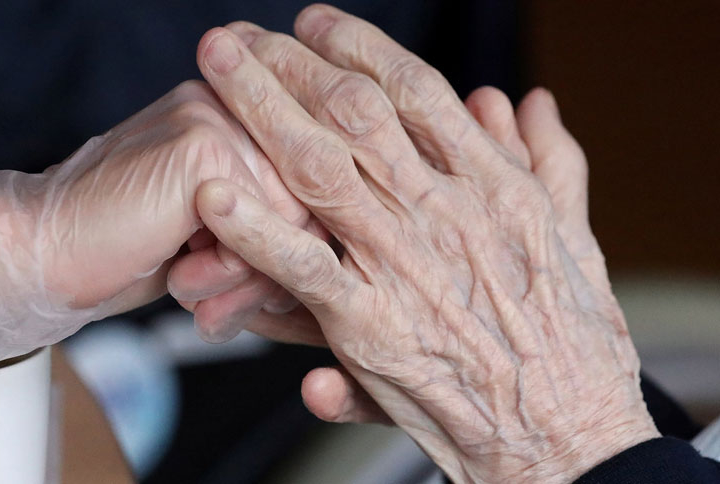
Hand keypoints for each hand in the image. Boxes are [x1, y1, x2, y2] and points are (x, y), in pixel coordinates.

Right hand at [0, 80, 316, 384]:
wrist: (44, 253)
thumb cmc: (127, 248)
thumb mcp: (213, 232)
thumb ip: (269, 221)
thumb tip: (331, 247)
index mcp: (236, 118)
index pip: (312, 185)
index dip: (292, 247)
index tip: (255, 284)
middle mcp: (231, 107)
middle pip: (312, 203)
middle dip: (275, 267)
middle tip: (226, 302)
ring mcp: (218, 119)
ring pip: (294, 219)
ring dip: (250, 275)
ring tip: (200, 292)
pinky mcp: (202, 147)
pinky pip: (262, 226)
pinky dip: (229, 270)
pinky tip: (182, 275)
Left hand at [191, 5, 658, 482]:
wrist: (567, 435)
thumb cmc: (572, 343)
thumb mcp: (577, 237)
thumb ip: (551, 162)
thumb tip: (525, 102)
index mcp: (495, 186)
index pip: (416, 94)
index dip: (358, 49)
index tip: (315, 25)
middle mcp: (445, 213)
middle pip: (353, 116)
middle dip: (290, 65)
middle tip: (242, 35)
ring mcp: (403, 266)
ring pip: (319, 171)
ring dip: (260, 113)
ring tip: (217, 72)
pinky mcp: (370, 327)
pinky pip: (302, 267)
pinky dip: (255, 228)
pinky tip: (214, 194)